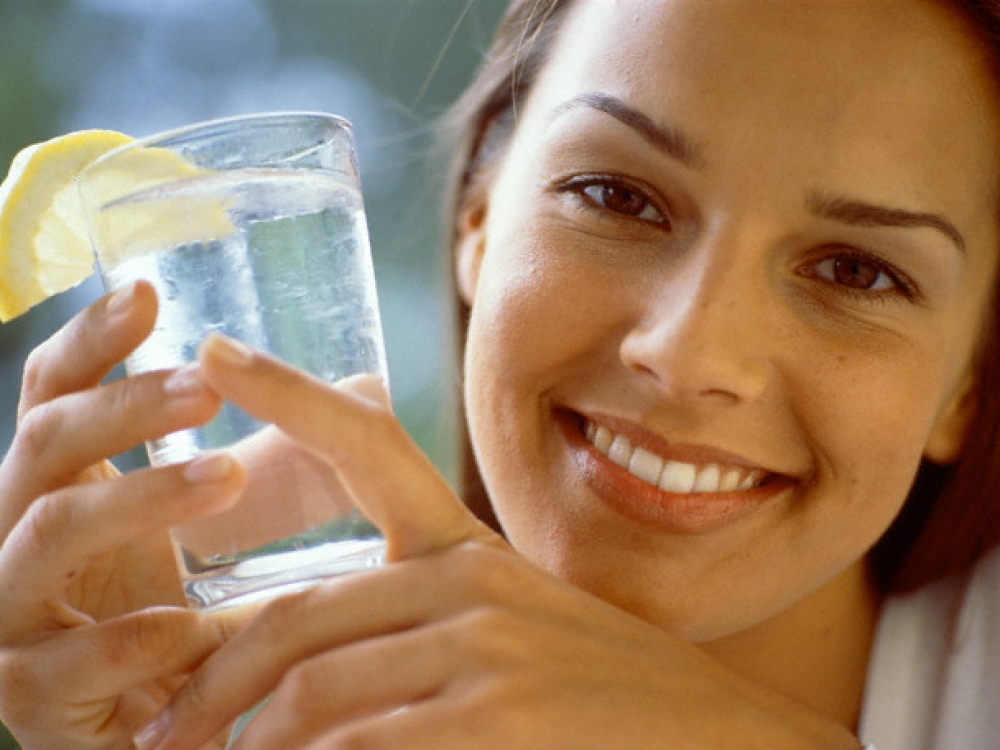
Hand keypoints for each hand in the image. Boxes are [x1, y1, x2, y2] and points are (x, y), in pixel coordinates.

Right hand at [0, 282, 248, 749]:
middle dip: (123, 406)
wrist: (189, 740)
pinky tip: (195, 625)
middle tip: (207, 387)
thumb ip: (287, 461)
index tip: (150, 293)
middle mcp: (24, 540)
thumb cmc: (209, 618)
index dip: (91, 340)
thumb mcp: (241, 531)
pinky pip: (68, 660)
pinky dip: (136, 636)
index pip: (55, 396)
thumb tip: (371, 388)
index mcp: (67, 489)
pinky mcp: (36, 700)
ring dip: (136, 497)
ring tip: (224, 474)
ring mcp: (15, 620)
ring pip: (46, 534)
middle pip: (41, 444)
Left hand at [134, 335, 859, 749]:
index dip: (291, 390)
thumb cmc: (603, 693)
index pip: (369, 443)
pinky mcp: (499, 718)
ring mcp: (484, 649)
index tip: (218, 350)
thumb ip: (422, 623)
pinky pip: (356, 748)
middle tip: (154, 734)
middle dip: (205, 681)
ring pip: (308, 693)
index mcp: (466, 548)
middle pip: (294, 617)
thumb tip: (306, 676)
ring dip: (235, 747)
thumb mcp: (513, 629)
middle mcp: (469, 584)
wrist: (718, 740)